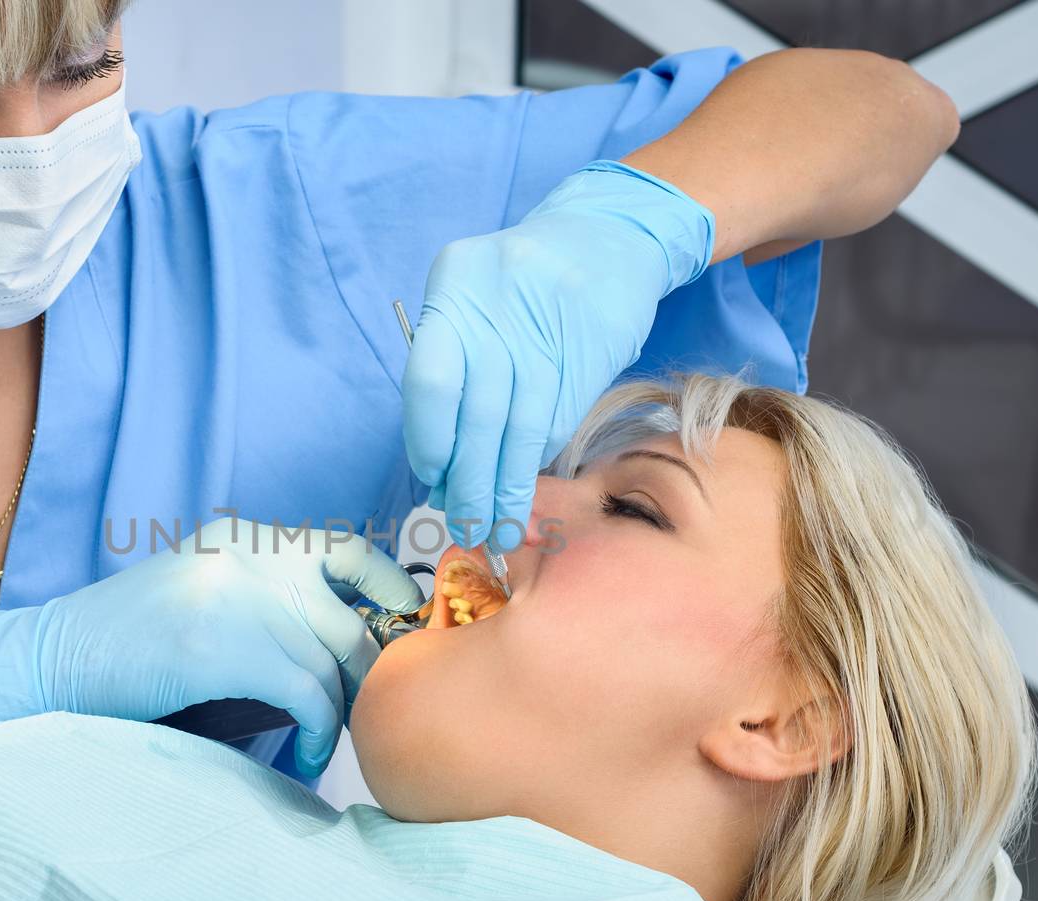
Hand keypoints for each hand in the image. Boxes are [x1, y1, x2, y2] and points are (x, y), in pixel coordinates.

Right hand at [0, 520, 425, 775]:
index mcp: (242, 540)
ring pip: (331, 662)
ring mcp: (232, 596)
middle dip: (368, 677)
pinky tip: (307, 757)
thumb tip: (355, 654)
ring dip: (340, 716)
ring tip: (326, 746)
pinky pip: (307, 693)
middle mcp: (246, 556)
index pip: (345, 548)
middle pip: (348, 619)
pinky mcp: (219, 644)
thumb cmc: (127, 654)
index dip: (390, 588)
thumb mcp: (205, 606)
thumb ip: (269, 610)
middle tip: (365, 716)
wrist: (48, 665)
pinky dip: (319, 732)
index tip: (407, 626)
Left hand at [403, 161, 714, 548]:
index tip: (434, 481)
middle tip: (466, 526)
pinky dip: (537, 458)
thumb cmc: (519, 286)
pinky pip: (556, 420)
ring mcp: (549, 325)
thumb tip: (441, 473)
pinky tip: (525, 481)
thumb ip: (452, 375)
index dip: (430, 441)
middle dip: (470, 483)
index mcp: (454, 284)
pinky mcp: (591, 350)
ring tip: (499, 526)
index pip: (429, 380)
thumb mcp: (473, 301)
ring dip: (507, 486)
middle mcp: (498, 302)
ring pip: (521, 427)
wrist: (608, 237)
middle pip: (478, 414)